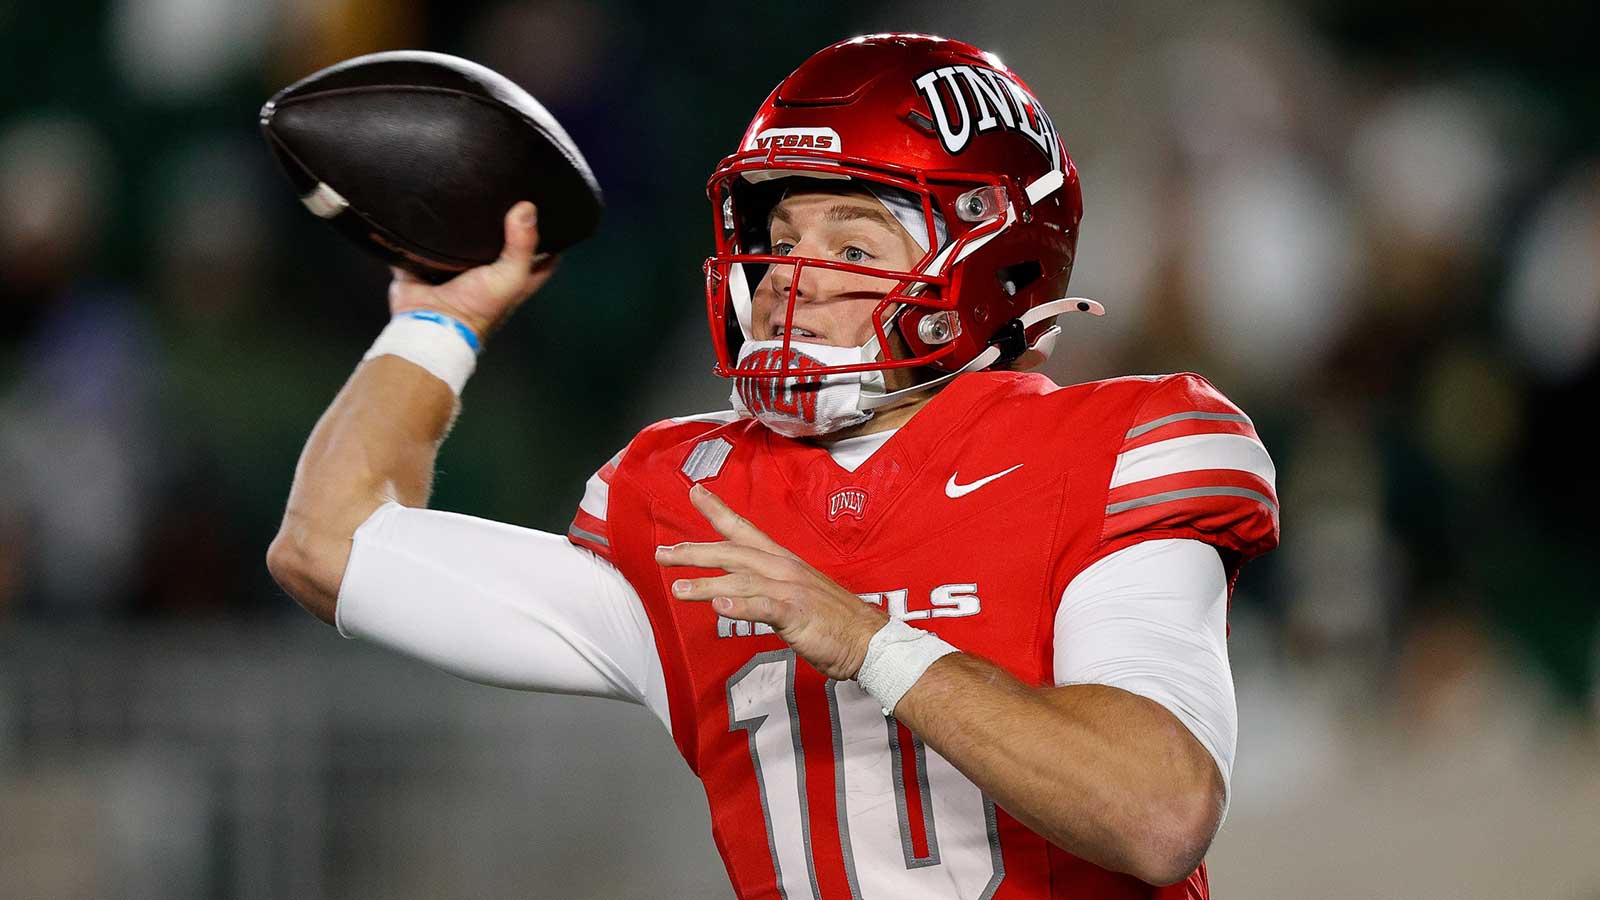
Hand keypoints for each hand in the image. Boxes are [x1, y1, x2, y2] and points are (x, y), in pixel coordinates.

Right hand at [387, 200, 559, 339]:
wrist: (428, 322)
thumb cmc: (475, 309)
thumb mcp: (510, 276)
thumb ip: (522, 246)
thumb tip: (527, 209)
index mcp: (514, 279)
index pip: (541, 259)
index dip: (550, 241)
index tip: (550, 217)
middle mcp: (488, 274)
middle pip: (502, 244)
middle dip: (504, 224)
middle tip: (506, 196)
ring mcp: (457, 270)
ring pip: (465, 240)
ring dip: (464, 224)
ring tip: (469, 193)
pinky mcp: (428, 265)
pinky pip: (427, 242)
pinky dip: (428, 229)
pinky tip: (432, 208)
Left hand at [656, 484, 888, 679]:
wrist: (870, 639)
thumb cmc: (834, 620)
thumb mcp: (797, 595)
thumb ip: (766, 588)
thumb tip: (735, 590)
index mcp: (784, 562)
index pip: (745, 530)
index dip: (718, 511)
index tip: (694, 491)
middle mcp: (783, 569)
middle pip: (732, 553)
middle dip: (695, 553)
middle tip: (662, 554)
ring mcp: (790, 590)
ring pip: (740, 580)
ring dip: (705, 583)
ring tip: (677, 589)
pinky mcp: (796, 615)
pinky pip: (763, 608)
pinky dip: (739, 607)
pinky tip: (717, 607)